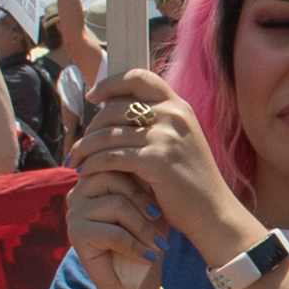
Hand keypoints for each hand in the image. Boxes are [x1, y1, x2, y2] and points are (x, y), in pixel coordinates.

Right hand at [65, 164, 170, 288]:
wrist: (134, 280)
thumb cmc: (146, 237)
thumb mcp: (151, 204)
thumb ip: (146, 179)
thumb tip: (154, 154)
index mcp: (96, 175)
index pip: (118, 160)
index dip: (144, 179)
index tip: (162, 201)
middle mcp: (81, 189)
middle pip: (115, 178)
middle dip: (144, 201)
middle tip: (160, 222)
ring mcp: (75, 210)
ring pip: (117, 204)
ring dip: (143, 227)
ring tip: (158, 243)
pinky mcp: (76, 234)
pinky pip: (113, 233)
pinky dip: (136, 246)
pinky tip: (149, 256)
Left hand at [79, 67, 242, 249]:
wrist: (214, 211)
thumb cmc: (192, 182)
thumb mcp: (178, 142)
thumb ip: (155, 124)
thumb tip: (113, 115)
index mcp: (178, 106)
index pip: (138, 77)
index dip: (110, 84)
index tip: (93, 97)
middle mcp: (173, 115)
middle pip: (115, 108)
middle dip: (91, 126)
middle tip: (79, 145)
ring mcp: (165, 136)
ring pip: (109, 133)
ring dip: (85, 147)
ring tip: (75, 160)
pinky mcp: (156, 160)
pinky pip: (112, 156)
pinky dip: (93, 164)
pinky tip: (85, 173)